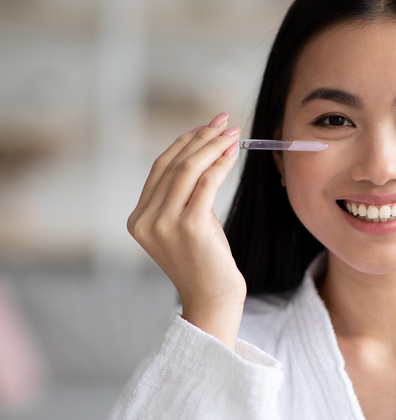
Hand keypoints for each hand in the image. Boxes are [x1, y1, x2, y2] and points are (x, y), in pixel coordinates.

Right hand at [127, 112, 244, 347]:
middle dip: (200, 137)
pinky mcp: (189, 226)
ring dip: (213, 146)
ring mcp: (164, 224)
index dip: (184, 142)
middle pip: (173, 164)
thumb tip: (203, 153)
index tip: (205, 125)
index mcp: (137, 219)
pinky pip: (206, 184)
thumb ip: (185, 195)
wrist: (213, 299)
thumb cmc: (205, 261)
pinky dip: (221, 164)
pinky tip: (233, 153)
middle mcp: (145, 220)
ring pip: (188, 170)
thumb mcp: (187, 224)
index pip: (159, 168)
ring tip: (232, 132)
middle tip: (222, 121)